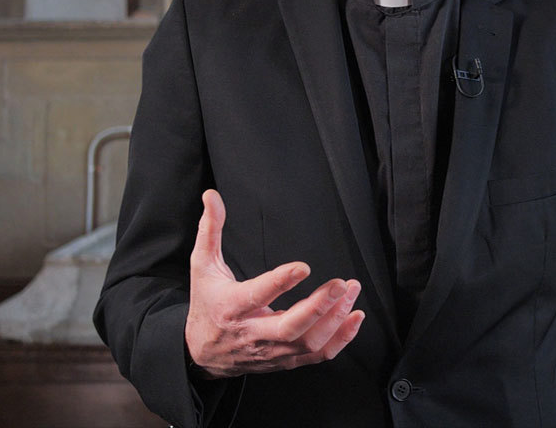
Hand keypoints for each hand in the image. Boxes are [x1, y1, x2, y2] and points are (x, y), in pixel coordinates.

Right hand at [184, 189, 364, 377]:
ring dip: (335, 319)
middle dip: (318, 307)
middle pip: (289, 328)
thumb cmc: (207, 304)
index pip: (257, 295)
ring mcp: (271, 350)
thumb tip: (212, 196)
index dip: (281, 282)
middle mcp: (253, 333)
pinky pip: (317, 356)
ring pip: (307, 342)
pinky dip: (341, 339)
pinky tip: (354, 317)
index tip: (304, 266)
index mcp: (231, 307)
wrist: (201, 354)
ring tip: (350, 292)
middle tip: (340, 284)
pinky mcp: (285, 360)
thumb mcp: (202, 266)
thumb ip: (210, 230)